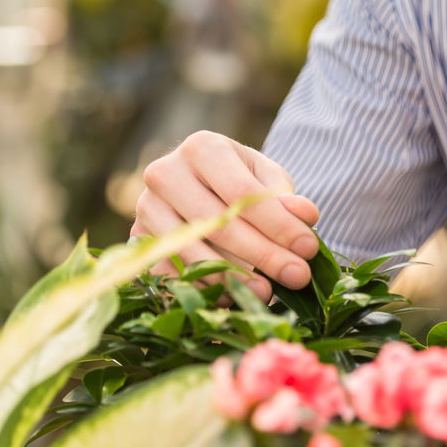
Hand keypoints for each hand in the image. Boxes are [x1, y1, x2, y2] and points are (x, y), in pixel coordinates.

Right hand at [132, 131, 320, 300]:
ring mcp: (145, 209)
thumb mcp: (267, 180)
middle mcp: (165, 174)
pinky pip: (171, 273)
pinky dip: (203, 289)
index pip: (242, 193)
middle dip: (263, 255)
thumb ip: (287, 198)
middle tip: (297, 277)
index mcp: (202, 148)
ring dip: (233, 278)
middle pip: (217, 224)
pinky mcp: (138, 242)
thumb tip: (305, 216)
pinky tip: (235, 297)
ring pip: (191, 252)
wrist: (198, 189)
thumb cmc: (240, 182)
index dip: (278, 224)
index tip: (308, 249)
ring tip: (268, 292)